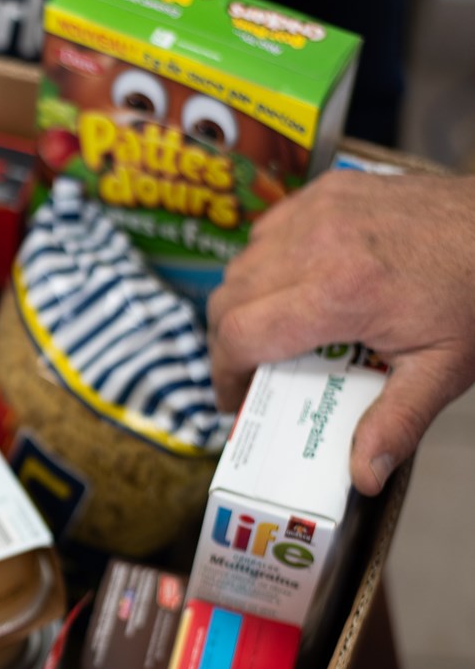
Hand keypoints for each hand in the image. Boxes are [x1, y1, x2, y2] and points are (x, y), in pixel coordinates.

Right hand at [207, 170, 474, 494]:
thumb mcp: (443, 369)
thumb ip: (396, 422)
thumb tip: (362, 477)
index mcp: (342, 292)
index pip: (242, 335)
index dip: (225, 374)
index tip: (235, 400)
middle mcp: (317, 244)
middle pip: (227, 300)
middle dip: (226, 344)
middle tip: (249, 374)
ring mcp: (318, 211)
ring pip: (240, 264)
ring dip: (242, 303)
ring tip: (270, 333)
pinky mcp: (325, 191)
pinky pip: (265, 232)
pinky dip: (263, 264)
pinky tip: (291, 286)